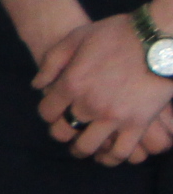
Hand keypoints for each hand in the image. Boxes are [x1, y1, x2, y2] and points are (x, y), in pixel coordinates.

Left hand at [33, 16, 172, 164]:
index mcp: (71, 84)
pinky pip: (120, 152)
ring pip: (89, 147)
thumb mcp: (74, 38)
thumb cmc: (115, 34)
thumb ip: (51, 63)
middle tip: (66, 133)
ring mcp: (113, 117)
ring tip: (83, 148)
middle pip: (64, 132)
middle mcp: (88, 105)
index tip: (53, 113)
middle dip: (61, 134)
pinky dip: (111, 158)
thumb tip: (36, 85)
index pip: (47, 112)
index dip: (48, 113)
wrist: (155, 40)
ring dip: (82, 150)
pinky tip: (107, 156)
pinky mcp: (138, 125)